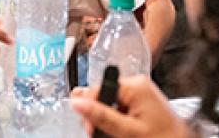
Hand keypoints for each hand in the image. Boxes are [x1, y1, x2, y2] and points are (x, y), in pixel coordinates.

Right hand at [71, 76, 189, 137]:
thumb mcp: (128, 131)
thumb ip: (101, 116)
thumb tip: (77, 103)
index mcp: (135, 86)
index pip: (98, 89)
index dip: (89, 108)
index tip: (90, 127)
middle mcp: (138, 85)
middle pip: (103, 96)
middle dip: (98, 116)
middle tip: (102, 133)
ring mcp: (140, 94)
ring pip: (110, 104)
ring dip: (106, 120)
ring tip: (114, 134)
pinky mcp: (142, 103)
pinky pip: (120, 108)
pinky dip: (116, 121)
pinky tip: (120, 132)